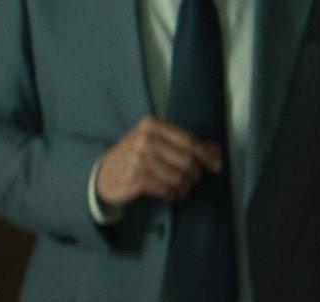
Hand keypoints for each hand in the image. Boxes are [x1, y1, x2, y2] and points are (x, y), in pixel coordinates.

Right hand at [95, 116, 222, 206]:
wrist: (103, 174)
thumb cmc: (135, 156)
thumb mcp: (157, 142)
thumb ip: (186, 144)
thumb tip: (216, 152)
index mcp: (153, 125)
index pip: (189, 141)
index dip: (207, 155)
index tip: (216, 166)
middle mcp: (145, 139)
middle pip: (187, 160)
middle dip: (194, 174)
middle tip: (192, 180)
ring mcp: (138, 159)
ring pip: (178, 177)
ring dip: (184, 187)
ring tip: (180, 188)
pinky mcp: (135, 179)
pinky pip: (166, 189)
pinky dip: (172, 194)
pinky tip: (170, 194)